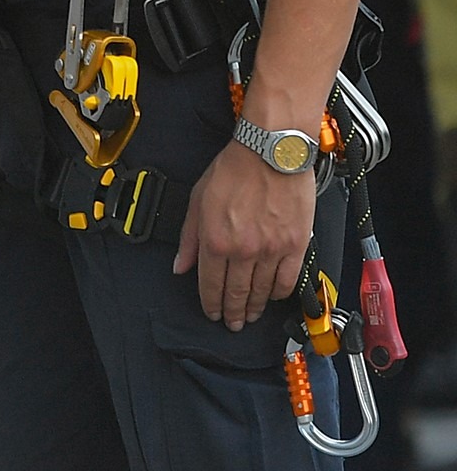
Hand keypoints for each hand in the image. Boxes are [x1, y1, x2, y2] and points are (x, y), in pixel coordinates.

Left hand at [173, 137, 317, 330]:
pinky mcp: (296, 246)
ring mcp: (272, 250)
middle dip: (233, 313)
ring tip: (251, 316)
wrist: (271, 152)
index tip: (212, 313)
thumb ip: (189, 238)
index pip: (210, 284)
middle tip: (232, 324)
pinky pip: (288, 280)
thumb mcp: (197, 200)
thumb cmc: (234, 169)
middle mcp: (243, 249)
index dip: (210, 304)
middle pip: (237, 293)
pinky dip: (280, 294)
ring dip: (256, 308)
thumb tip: (181, 266)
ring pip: (262, 291)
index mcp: (215, 239)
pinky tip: (274, 297)